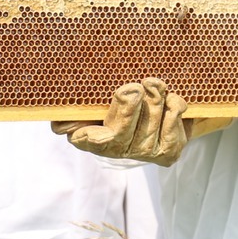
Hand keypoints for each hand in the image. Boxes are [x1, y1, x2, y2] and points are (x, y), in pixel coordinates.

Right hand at [56, 79, 189, 165]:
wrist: (164, 107)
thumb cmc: (125, 95)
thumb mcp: (101, 92)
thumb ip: (86, 96)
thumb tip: (63, 113)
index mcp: (88, 134)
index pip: (82, 138)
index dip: (86, 132)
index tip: (96, 124)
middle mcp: (113, 149)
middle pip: (119, 131)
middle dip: (129, 106)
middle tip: (135, 87)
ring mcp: (140, 153)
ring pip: (148, 123)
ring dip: (156, 98)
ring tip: (155, 85)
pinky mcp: (165, 154)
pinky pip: (171, 128)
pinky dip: (174, 107)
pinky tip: (172, 100)